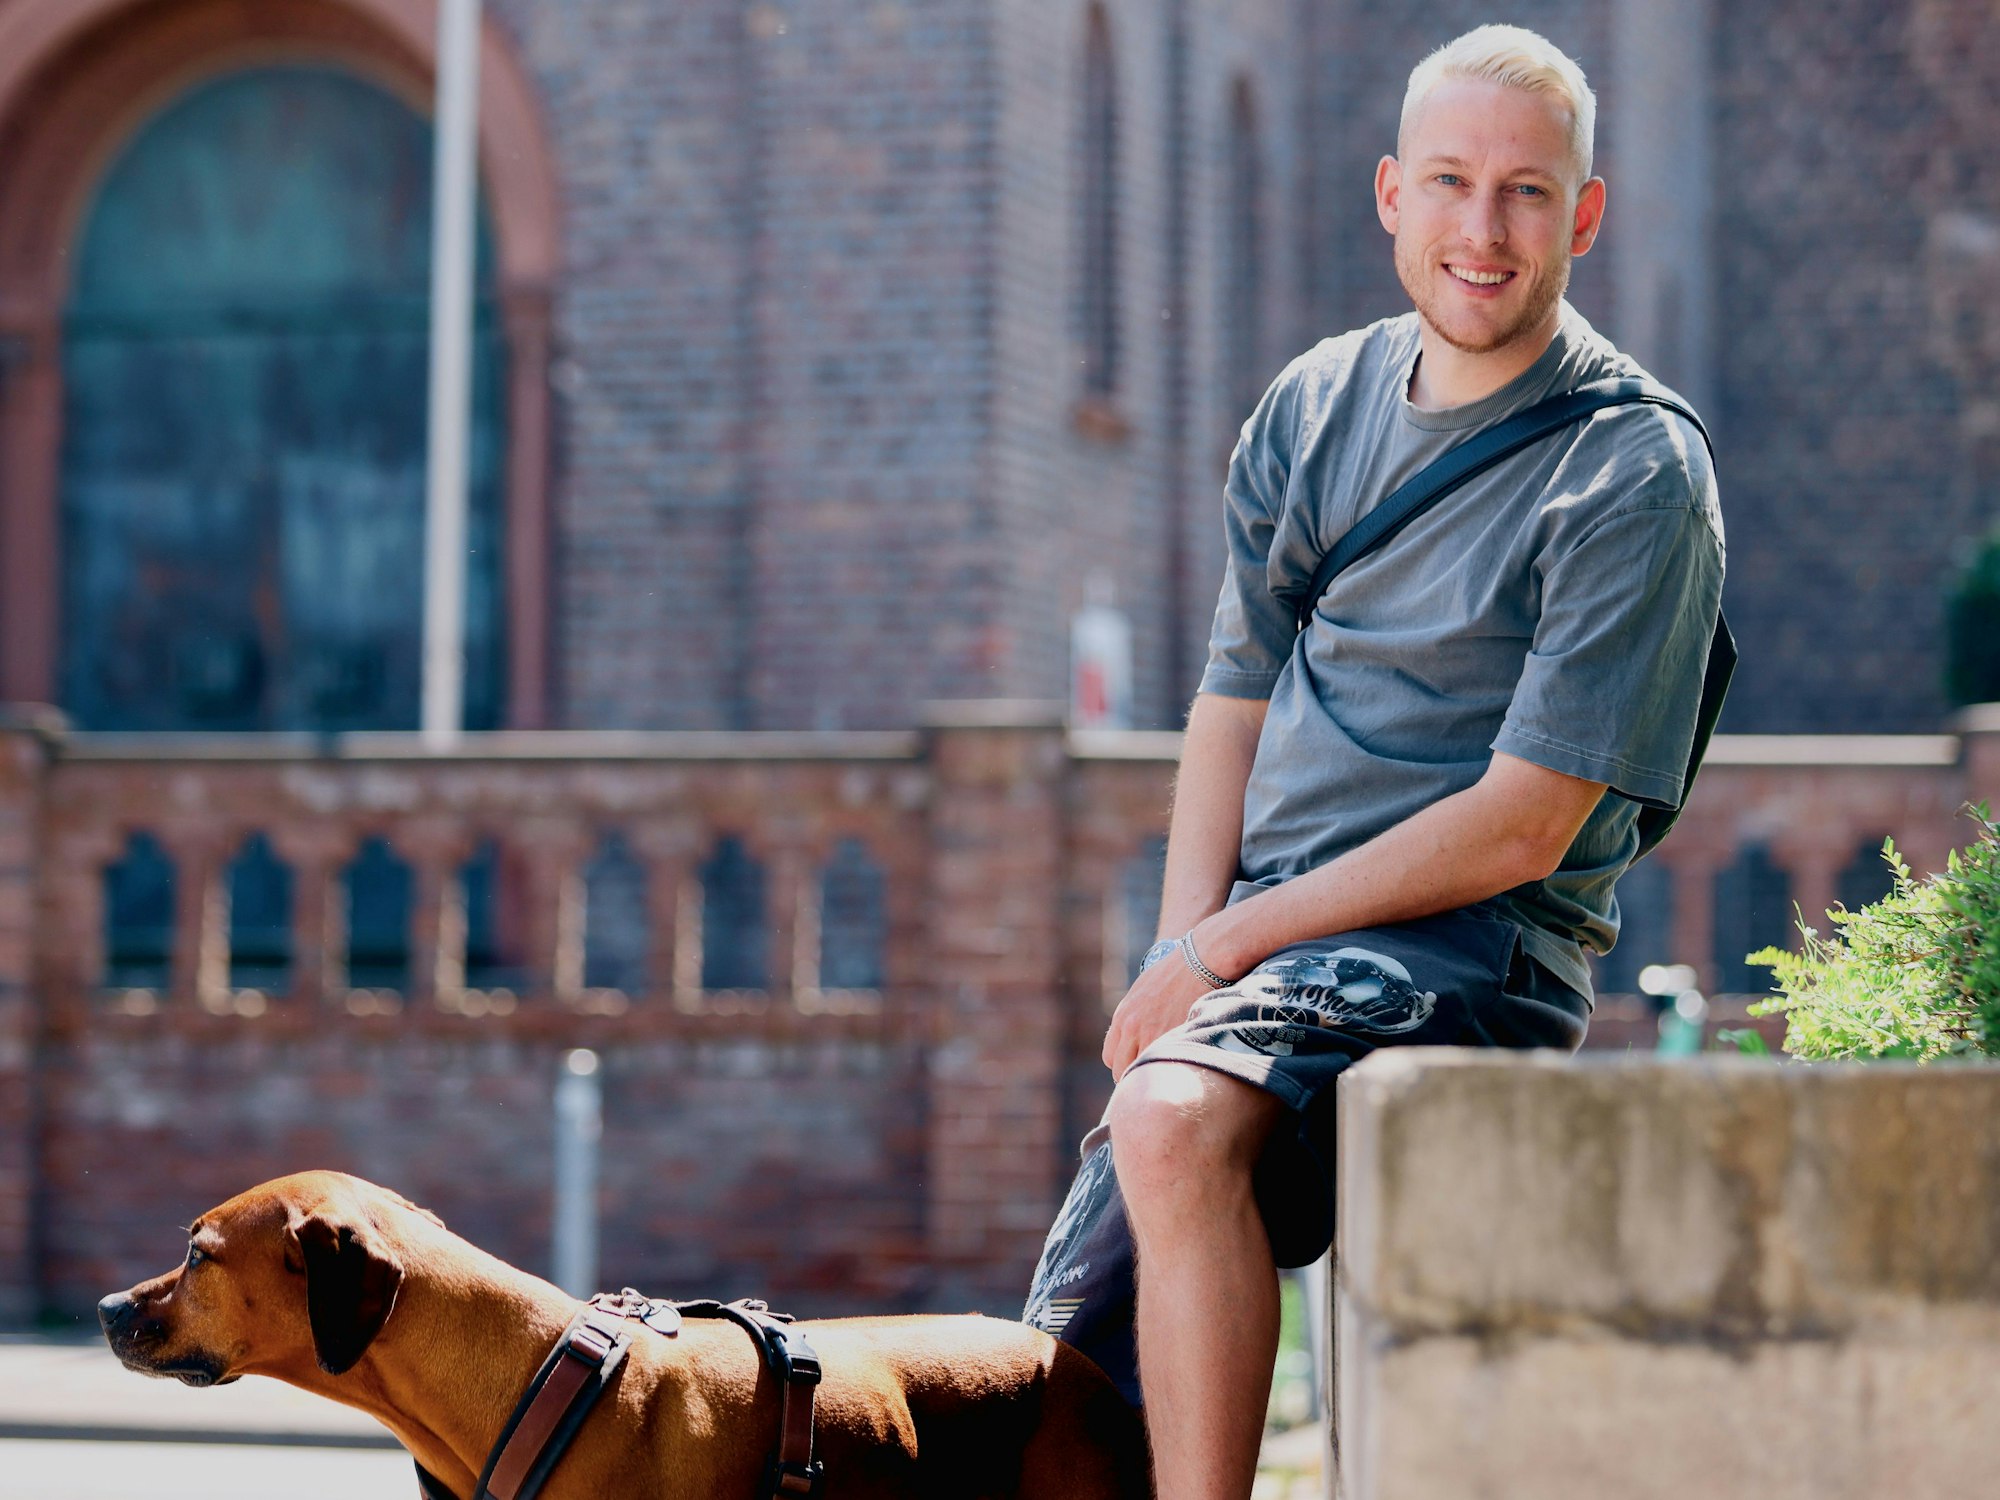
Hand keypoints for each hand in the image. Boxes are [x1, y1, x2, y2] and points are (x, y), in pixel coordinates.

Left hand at [1101, 944, 1221, 1080]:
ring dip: (1152, 1075)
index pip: (1110, 1058)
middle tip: (1150, 1074)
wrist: (1199, 962)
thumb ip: (1132, 1019)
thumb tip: (1131, 1044)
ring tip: (1165, 1071)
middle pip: (1121, 1070)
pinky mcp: (1175, 1037)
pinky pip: (1165, 1065)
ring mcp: (1153, 1034)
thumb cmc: (1173, 975)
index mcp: (1122, 1017)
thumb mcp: (1141, 994)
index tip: (1136, 1066)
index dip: (1123, 1064)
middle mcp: (1132, 1027)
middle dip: (1134, 1075)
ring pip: (1143, 1072)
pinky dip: (1170, 1068)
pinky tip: (1179, 1063)